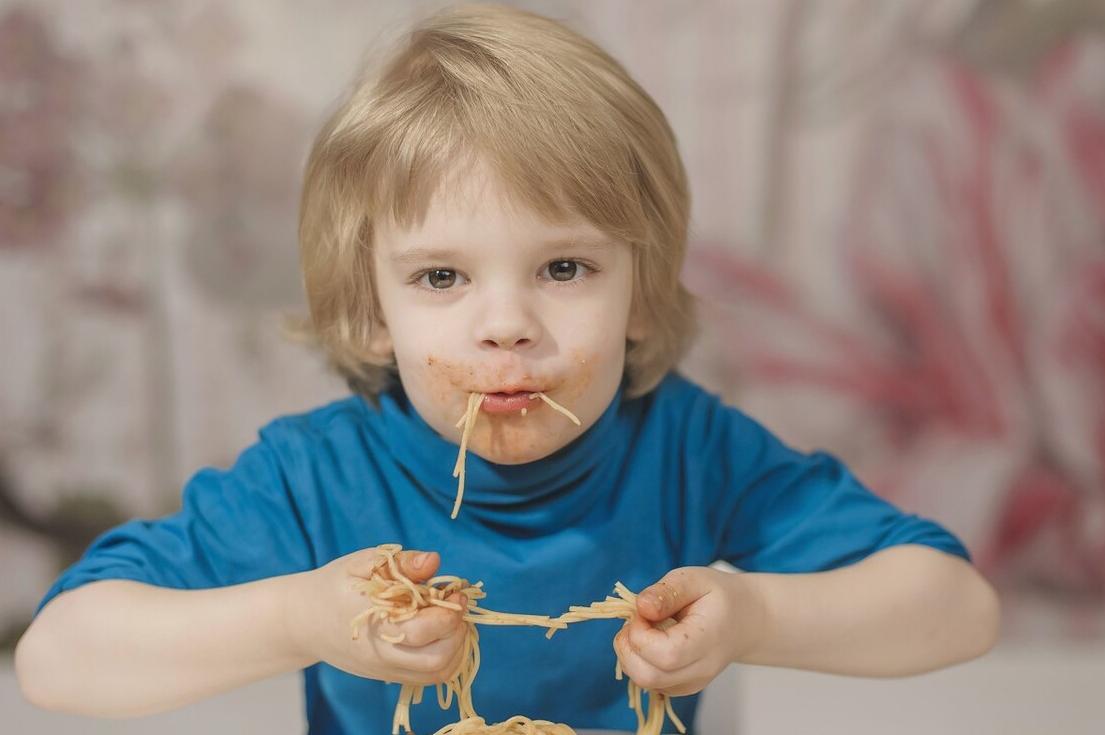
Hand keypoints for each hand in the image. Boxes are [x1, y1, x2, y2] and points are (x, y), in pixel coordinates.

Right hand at [285, 547, 467, 685]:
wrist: (304, 621)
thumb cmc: (335, 586)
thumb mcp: (362, 564)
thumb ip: (400, 562)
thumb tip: (433, 561)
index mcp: (374, 625)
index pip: (423, 631)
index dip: (449, 613)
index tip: (457, 593)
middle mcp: (381, 655)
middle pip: (436, 660)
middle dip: (458, 633)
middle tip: (457, 608)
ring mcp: (385, 669)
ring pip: (436, 673)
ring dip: (456, 648)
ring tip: (452, 621)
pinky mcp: (388, 676)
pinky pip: (428, 677)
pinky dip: (447, 658)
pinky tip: (443, 634)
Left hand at [614, 566, 766, 695]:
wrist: (744, 620)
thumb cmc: (718, 597)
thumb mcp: (694, 579)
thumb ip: (667, 592)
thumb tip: (640, 606)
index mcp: (707, 642)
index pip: (665, 655)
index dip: (640, 633)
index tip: (643, 610)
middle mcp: (700, 671)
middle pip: (648, 677)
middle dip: (628, 646)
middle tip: (638, 620)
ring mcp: (691, 684)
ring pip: (644, 682)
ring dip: (630, 653)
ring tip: (646, 627)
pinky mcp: (680, 687)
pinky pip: (648, 682)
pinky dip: (638, 661)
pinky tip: (652, 640)